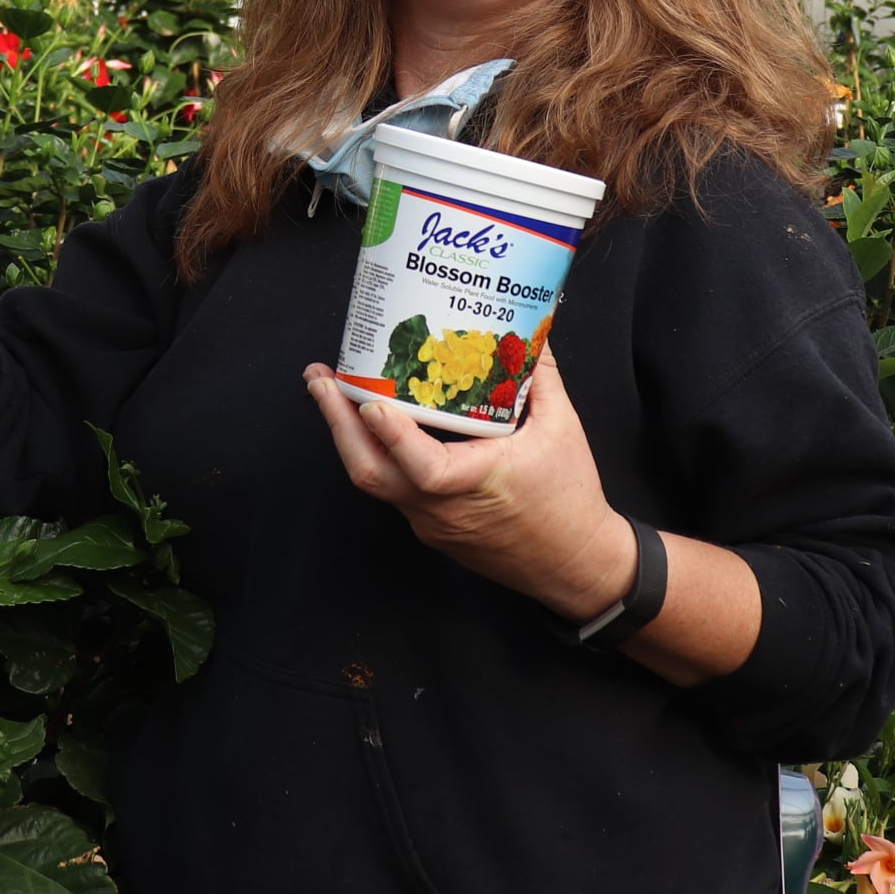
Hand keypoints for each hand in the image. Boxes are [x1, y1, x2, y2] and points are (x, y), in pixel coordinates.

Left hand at [303, 350, 635, 623]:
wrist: (574, 565)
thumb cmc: (570, 500)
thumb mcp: (562, 428)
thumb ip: (540, 375)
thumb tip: (531, 328)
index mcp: (477, 483)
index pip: (423, 468)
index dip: (392, 435)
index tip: (368, 401)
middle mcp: (443, 508)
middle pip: (372, 474)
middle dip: (337, 423)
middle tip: (319, 379)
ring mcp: (431, 522)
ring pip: (375, 482)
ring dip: (348, 437)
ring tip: (332, 393)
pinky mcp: (430, 528)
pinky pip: (392, 489)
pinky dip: (376, 454)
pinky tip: (371, 424)